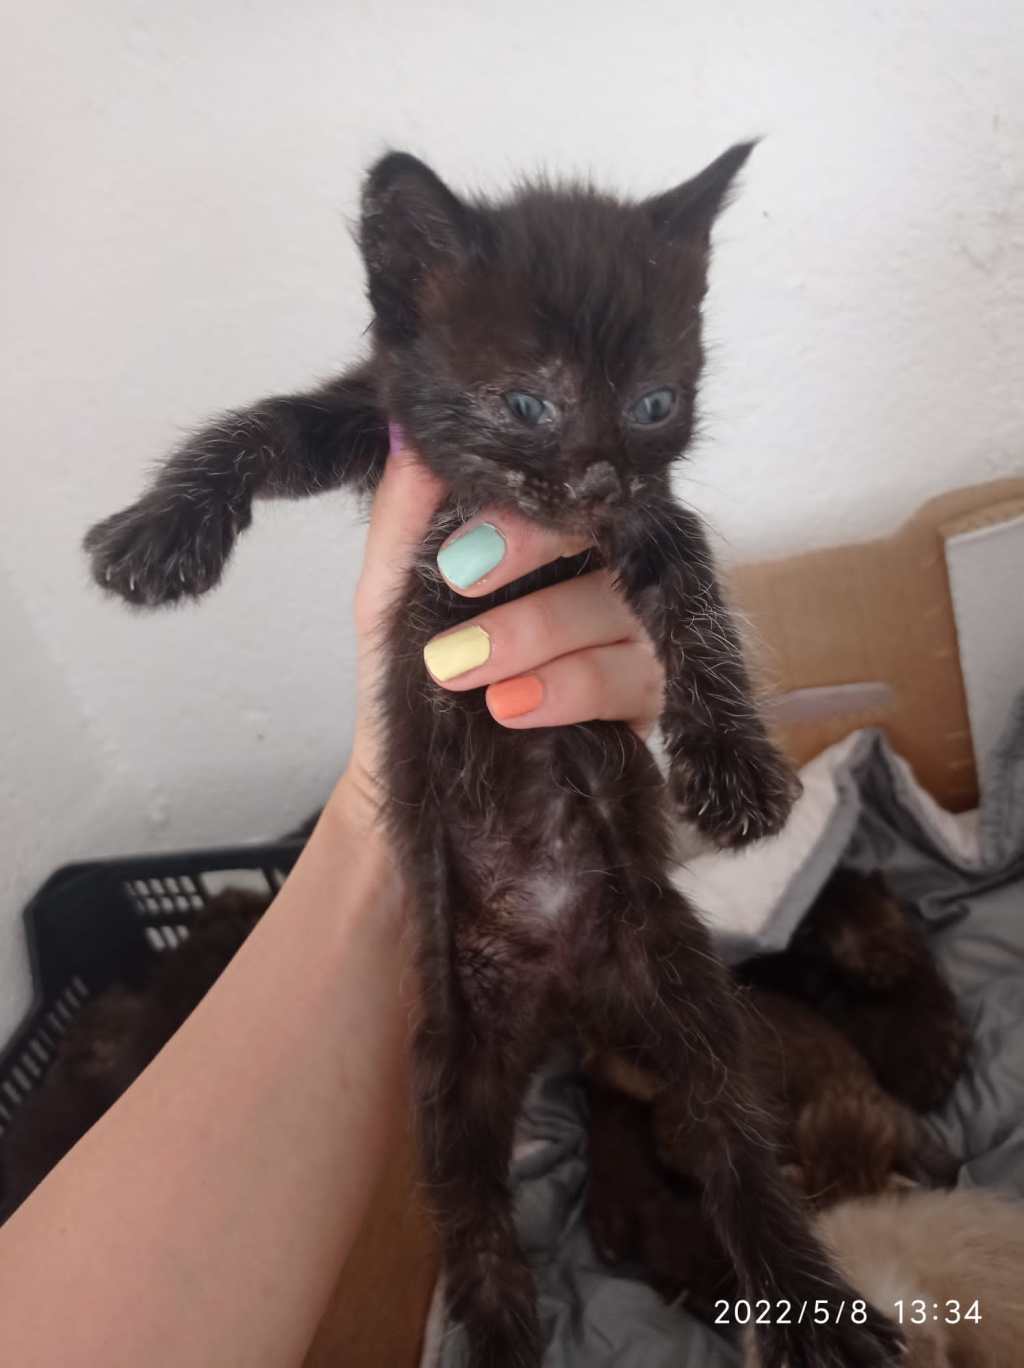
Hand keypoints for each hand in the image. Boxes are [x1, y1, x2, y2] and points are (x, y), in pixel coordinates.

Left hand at [332, 426, 664, 829]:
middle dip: (531, 554)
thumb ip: (403, 517)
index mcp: (547, 536)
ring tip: (458, 669)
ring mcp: (631, 635)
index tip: (458, 550)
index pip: (566, 490)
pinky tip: (511, 705)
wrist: (409, 775)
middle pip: (603, 536)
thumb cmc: (405, 672)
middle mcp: (599, 573)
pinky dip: (567, 688)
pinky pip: (630, 677)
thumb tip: (410, 426)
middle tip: (458, 587)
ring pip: (614, 609)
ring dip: (532, 634)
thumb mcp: (388, 594)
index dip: (524, 509)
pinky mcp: (647, 699)